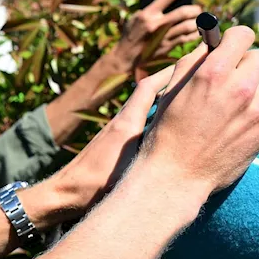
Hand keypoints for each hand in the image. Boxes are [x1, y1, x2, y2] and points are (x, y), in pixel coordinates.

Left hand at [25, 67, 176, 221]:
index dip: (170, 73)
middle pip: (148, 93)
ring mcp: (115, 131)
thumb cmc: (92, 185)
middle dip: (172, 83)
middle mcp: (120, 122)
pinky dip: (154, 117)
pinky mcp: (112, 143)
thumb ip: (150, 151)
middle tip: (196, 78)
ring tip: (189, 99)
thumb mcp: (127, 168)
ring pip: (144, 107)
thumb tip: (178, 139)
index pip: (149, 87)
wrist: (62, 194)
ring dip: (164, 100)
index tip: (191, 64)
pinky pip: (138, 122)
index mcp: (126, 124)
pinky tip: (167, 127)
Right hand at [113, 0, 202, 70]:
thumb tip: (171, 1)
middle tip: (197, 9)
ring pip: (188, 26)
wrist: (125, 57)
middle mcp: (157, 25)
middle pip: (183, 12)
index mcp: (147, 14)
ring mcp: (163, 37)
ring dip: (197, 22)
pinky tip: (196, 31)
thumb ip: (152, 10)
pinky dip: (194, 34)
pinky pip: (187, 38)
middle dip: (194, 9)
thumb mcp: (136, 18)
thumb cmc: (131, 34)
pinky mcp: (167, 47)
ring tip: (197, 20)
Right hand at [136, 26, 258, 196]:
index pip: (243, 35)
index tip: (231, 48)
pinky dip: (254, 114)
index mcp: (213, 72)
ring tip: (231, 106)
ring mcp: (256, 111)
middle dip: (247, 64)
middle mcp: (240, 88)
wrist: (175, 177)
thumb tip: (211, 45)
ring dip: (253, 88)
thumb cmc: (166, 131)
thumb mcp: (171, 90)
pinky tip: (233, 127)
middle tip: (232, 77)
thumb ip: (193, 62)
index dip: (235, 40)